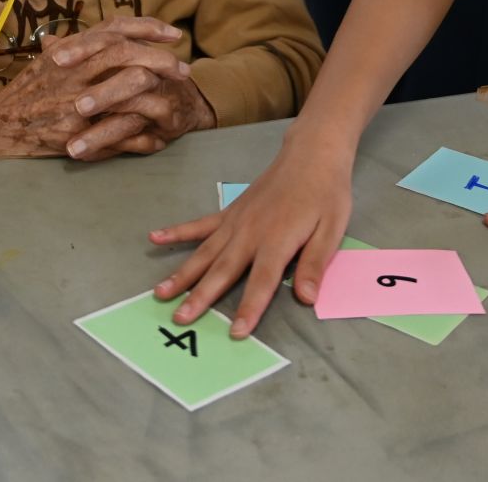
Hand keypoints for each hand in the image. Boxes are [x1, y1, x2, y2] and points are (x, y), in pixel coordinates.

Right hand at [0, 17, 183, 165]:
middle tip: (182, 66)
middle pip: (124, 52)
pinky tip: (159, 137)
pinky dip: (139, 135)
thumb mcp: (49, 61)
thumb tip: (108, 34)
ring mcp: (74, 100)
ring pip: (125, 86)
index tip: (172, 32)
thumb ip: (79, 47)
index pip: (113, 28)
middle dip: (158, 56)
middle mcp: (72, 70)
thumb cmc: (25, 92)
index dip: (146, 27)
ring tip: (176, 96)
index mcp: (69, 50)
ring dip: (155, 90)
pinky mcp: (75, 130)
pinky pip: (116, 131)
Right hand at [146, 128, 354, 338]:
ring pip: (204, 253)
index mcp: (278, 240)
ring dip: (182, 274)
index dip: (250, 307)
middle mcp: (250, 233)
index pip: (262, 281)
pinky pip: (200, 225)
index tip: (236, 332)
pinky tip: (155, 237)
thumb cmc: (326, 195)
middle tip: (179, 319)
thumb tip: (307, 298)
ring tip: (160, 292)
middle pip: (223, 270)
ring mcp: (235, 221)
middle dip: (201, 297)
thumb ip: (315, 264)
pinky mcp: (230, 212)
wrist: (311, 155)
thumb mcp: (332, 230)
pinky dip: (177, 232)